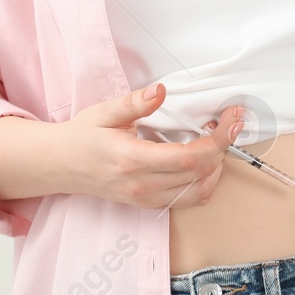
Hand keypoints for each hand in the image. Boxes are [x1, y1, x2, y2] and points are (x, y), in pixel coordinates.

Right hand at [59, 82, 243, 210]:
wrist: (60, 165)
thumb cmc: (82, 137)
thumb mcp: (105, 112)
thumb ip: (135, 102)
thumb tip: (160, 90)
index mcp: (133, 160)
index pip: (190, 158)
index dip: (220, 140)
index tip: (234, 120)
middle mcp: (143, 185)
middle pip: (201, 174)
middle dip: (224, 147)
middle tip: (229, 122)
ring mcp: (146, 198)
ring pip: (199, 191)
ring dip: (217, 166)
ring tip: (216, 139)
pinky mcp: (148, 204)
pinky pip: (188, 199)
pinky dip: (204, 180)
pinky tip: (202, 158)